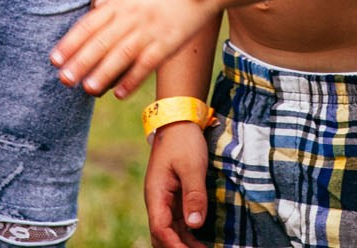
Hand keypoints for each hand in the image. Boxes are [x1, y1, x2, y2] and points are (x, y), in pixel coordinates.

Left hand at [52, 0, 222, 97]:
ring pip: (121, 55)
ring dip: (102, 73)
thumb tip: (96, 3)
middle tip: (63, 79)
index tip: (54, 58)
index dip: (70, 42)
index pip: (90, 23)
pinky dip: (132, 79)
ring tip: (86, 89)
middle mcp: (133, 14)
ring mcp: (151, 29)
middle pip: (101, 41)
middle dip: (80, 62)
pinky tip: (119, 93)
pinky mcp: (169, 42)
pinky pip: (147, 64)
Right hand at [145, 122, 211, 247]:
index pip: (161, 229)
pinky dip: (187, 235)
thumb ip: (194, 195)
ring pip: (170, 231)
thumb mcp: (191, 167)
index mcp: (156, 194)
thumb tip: (195, 225)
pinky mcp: (174, 197)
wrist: (179, 121)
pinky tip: (199, 241)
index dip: (175, 245)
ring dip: (184, 244)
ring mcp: (165, 200)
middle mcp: (157, 201)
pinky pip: (178, 222)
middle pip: (162, 235)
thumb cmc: (183, 141)